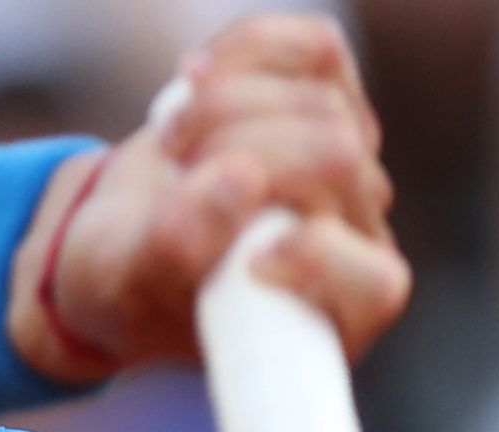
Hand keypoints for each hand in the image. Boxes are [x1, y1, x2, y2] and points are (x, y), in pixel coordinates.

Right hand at [10, 12, 409, 379]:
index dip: (321, 260)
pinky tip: (196, 79)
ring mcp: (351, 160)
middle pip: (334, 157)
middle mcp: (356, 237)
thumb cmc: (129, 278)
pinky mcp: (332, 95)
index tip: (250, 261)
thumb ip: (175, 249)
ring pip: (319, 97)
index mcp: (328, 315)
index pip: (375, 283)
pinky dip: (245, 50)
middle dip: (238, 147)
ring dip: (223, 105)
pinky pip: (314, 47)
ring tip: (173, 141)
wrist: (122, 232)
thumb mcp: (125, 280)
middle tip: (173, 164)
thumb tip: (238, 180)